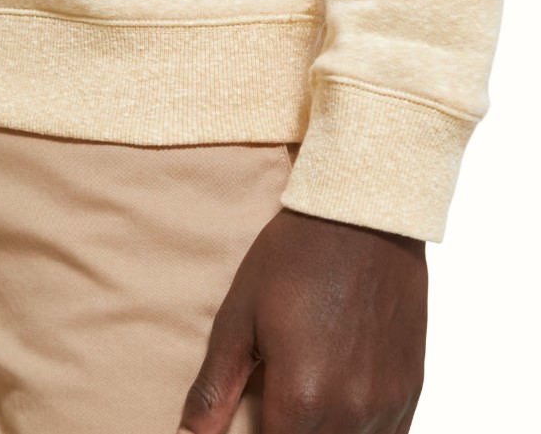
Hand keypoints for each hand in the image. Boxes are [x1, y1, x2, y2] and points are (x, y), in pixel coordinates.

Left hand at [175, 207, 427, 432]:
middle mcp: (350, 414)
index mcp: (301, 401)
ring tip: (303, 399)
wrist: (362, 214)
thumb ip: (214, 387)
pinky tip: (338, 408)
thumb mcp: (240, 315)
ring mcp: (386, 403)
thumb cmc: (295, 256)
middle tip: (275, 402)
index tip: (252, 418)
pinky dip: (359, 432)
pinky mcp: (410, 387)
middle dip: (287, 432)